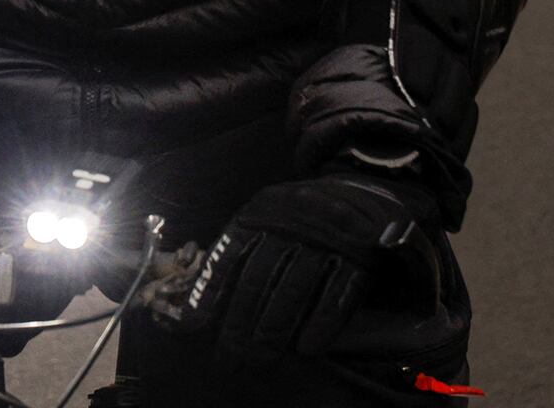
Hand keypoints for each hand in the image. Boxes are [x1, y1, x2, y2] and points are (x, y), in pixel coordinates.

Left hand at [156, 173, 438, 365]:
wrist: (360, 192)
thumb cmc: (300, 218)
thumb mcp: (264, 219)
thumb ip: (240, 251)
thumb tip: (206, 301)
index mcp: (258, 215)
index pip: (227, 256)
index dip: (209, 293)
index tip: (193, 325)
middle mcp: (287, 224)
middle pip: (257, 281)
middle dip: (239, 325)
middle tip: (229, 360)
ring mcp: (323, 239)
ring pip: (291, 291)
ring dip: (272, 331)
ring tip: (259, 361)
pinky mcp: (357, 256)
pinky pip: (335, 294)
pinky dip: (320, 324)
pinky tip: (306, 350)